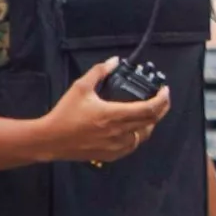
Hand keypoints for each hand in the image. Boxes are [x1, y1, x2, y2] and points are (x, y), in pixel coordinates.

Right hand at [38, 57, 169, 164]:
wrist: (51, 140)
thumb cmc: (65, 114)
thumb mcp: (81, 87)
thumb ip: (99, 72)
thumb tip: (114, 61)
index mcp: (114, 115)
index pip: (148, 109)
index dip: (162, 100)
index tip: (165, 90)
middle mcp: (119, 132)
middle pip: (151, 121)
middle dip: (161, 108)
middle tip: (162, 98)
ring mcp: (116, 146)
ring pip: (144, 135)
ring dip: (150, 123)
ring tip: (149, 112)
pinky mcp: (111, 155)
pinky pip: (133, 145)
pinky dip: (138, 135)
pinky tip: (134, 128)